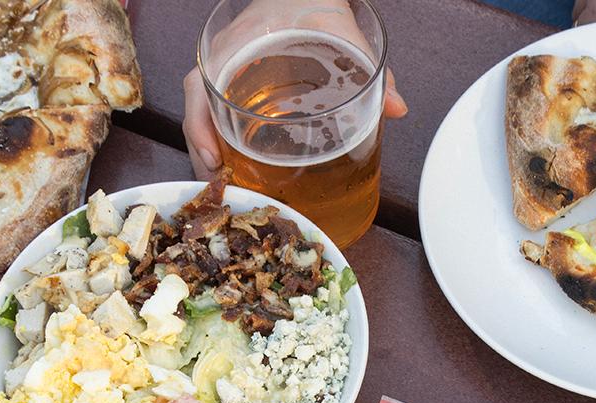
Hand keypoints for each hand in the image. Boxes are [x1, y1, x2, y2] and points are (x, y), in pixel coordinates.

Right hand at [182, 2, 408, 180]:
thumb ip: (373, 70)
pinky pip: (217, 120)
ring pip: (204, 123)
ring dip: (212, 158)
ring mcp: (225, 78)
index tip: (214, 157)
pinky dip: (223, 147)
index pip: (200, 87)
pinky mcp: (235, 90)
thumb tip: (397, 109)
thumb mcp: (341, 32)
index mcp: (235, 48)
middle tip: (226, 190)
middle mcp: (222, 65)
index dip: (200, 126)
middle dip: (206, 157)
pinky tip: (239, 171)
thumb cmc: (311, 5)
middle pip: (198, 116)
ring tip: (233, 190)